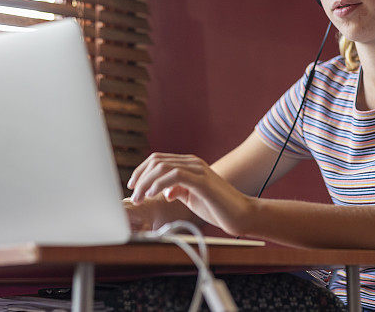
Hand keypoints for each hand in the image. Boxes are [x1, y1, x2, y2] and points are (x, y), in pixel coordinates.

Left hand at [127, 153, 255, 235]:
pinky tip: (153, 195)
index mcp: (190, 165)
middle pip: (157, 161)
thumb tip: (162, 190)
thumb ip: (178, 190)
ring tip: (140, 197)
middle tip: (133, 195)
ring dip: (146, 182)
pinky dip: (159, 184)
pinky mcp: (202, 181)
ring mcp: (198, 170)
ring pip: (162, 167)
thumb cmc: (218, 207)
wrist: (241, 215)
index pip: (158, 159)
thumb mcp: (192, 197)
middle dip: (140, 177)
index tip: (133, 186)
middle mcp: (193, 162)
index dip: (141, 171)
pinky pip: (174, 175)